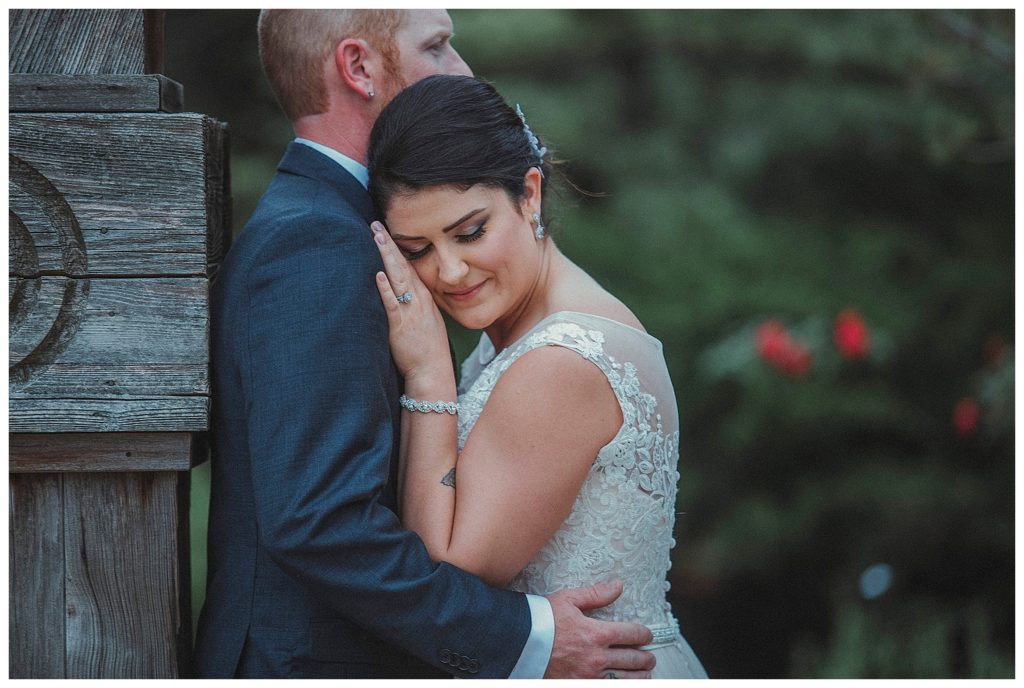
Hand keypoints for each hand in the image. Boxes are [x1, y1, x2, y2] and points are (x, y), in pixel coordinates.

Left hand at [371, 221, 452, 383]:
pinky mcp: (400, 325)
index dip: (398, 248)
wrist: (432, 372)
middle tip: (376, 225)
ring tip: (376, 238)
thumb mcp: (426, 321)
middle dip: (389, 244)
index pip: (410, 266)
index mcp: (424, 297)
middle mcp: (419, 300)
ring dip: (386, 257)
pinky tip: (378, 275)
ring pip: (397, 278)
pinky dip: (386, 289)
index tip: (387, 231)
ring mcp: (411, 311)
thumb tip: (401, 293)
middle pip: (403, 266)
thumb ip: (414, 305)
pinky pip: (392, 304)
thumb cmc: (427, 350)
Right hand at [544, 581, 655, 678]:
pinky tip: (625, 684)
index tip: (648, 635)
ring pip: (626, 680)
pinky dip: (621, 686)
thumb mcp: (568, 600)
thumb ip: (596, 594)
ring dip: (640, 676)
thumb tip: (618, 586)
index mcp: (597, 633)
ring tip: (645, 674)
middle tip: (649, 657)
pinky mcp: (579, 686)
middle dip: (645, 657)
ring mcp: (589, 676)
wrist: (518, 645)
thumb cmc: (541, 620)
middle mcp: (597, 657)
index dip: (644, 634)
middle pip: (633, 659)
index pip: (632, 634)